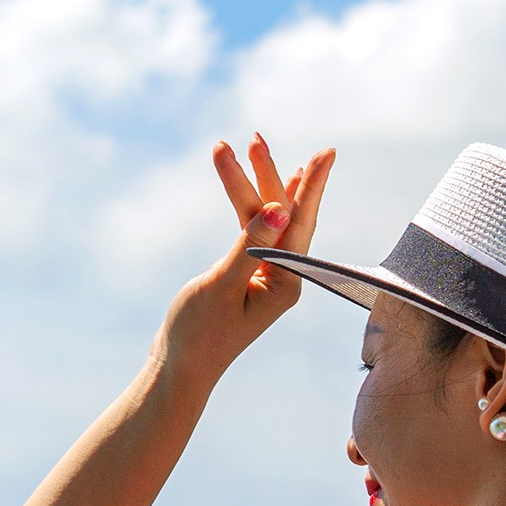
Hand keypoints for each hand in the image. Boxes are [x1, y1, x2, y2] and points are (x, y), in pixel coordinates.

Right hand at [150, 134, 335, 386]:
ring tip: (241, 145)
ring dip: (251, 185)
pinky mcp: (248, 277)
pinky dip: (251, 207)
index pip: (302, 224)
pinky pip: (255, 233)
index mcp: (286, 283)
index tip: (325, 152)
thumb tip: (278, 208)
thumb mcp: (222, 284)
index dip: (312, 186)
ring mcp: (268, 277)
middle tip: (257, 137)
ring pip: (265, 221)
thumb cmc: (198, 334)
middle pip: (285, 216)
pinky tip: (260, 186)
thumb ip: (250, 245)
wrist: (179, 369)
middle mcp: (285, 279)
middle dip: (271, 175)